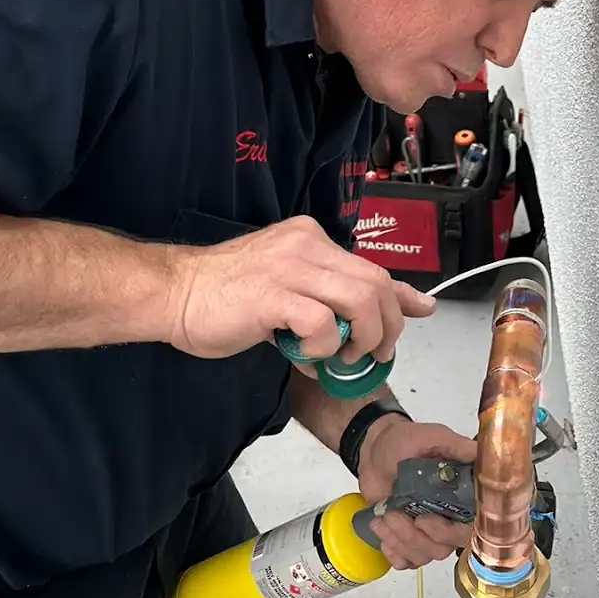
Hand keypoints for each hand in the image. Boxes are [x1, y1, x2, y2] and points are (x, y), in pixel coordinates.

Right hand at [164, 215, 434, 360]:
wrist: (173, 294)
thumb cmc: (223, 297)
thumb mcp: (284, 291)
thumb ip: (322, 302)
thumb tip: (362, 333)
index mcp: (310, 239)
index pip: (371, 267)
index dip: (403, 294)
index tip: (425, 310)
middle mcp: (306, 245)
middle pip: (376, 283)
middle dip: (387, 327)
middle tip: (371, 356)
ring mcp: (290, 267)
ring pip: (360, 300)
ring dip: (363, 339)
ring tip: (341, 358)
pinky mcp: (273, 295)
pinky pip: (323, 323)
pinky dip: (324, 347)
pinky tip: (305, 355)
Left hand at [359, 418, 476, 569]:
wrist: (374, 450)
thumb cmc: (404, 442)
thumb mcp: (431, 436)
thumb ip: (456, 446)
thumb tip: (480, 454)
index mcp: (462, 497)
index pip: (470, 530)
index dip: (449, 532)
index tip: (424, 519)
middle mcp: (449, 518)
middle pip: (444, 548)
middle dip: (415, 536)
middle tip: (394, 514)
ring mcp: (427, 531)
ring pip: (423, 556)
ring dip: (399, 540)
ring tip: (382, 517)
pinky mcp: (407, 539)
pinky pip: (406, 561)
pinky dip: (393, 552)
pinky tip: (382, 531)